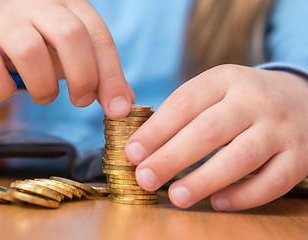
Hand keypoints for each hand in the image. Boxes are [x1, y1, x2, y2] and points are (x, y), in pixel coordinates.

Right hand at [0, 0, 133, 118]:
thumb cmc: (41, 45)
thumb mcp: (75, 54)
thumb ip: (101, 76)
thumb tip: (123, 106)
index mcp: (68, 6)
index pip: (98, 36)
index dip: (111, 76)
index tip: (117, 109)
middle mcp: (36, 5)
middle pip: (69, 34)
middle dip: (83, 77)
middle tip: (81, 101)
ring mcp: (2, 19)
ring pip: (29, 51)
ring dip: (44, 87)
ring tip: (44, 95)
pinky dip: (2, 90)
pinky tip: (6, 91)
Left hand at [125, 64, 307, 210]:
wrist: (300, 97)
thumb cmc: (242, 100)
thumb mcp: (215, 90)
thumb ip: (182, 111)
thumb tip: (142, 146)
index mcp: (226, 79)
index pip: (185, 102)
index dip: (156, 130)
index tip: (133, 152)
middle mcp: (255, 100)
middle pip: (210, 130)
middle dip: (172, 157)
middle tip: (145, 179)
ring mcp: (280, 128)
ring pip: (241, 156)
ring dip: (205, 180)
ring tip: (176, 196)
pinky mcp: (299, 155)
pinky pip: (272, 181)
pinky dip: (243, 196)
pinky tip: (217, 202)